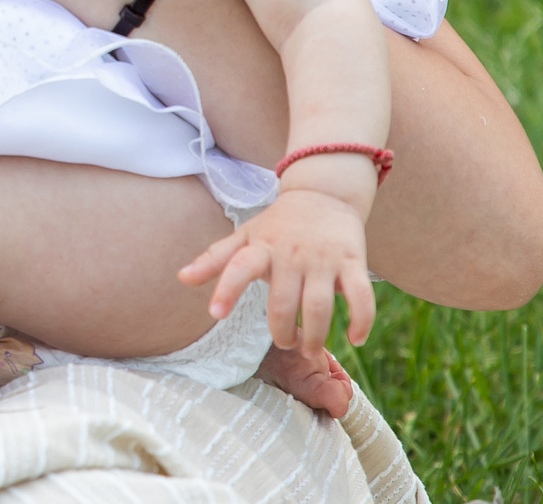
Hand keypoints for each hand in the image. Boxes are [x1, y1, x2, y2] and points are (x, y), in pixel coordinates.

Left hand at [178, 186, 376, 356]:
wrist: (323, 195)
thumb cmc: (277, 225)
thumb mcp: (244, 236)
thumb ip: (215, 259)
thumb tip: (181, 278)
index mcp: (261, 247)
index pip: (238, 267)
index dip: (226, 290)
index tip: (215, 314)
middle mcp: (291, 254)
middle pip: (283, 302)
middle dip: (282, 331)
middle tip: (285, 342)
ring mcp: (323, 259)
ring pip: (319, 306)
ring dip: (315, 335)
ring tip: (310, 347)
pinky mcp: (352, 261)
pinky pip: (360, 296)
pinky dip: (361, 321)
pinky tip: (355, 339)